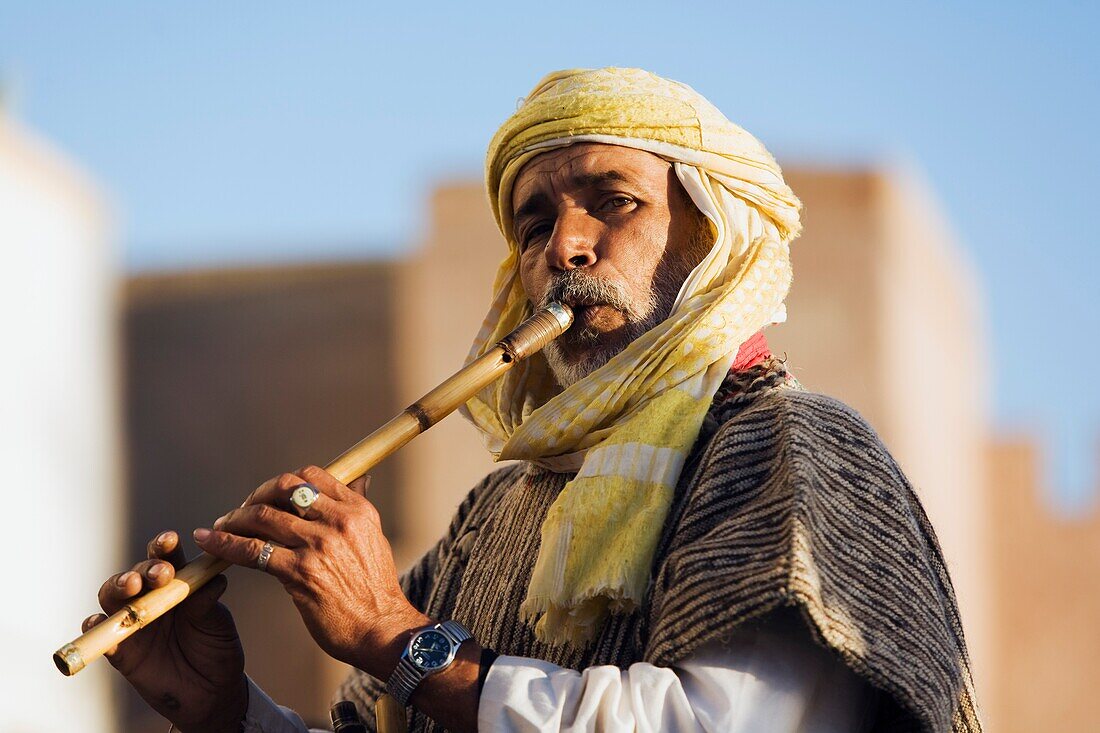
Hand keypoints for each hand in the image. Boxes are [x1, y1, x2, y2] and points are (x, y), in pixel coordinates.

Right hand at [86, 531, 246, 732]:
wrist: (211, 691)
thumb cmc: (216, 648)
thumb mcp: (217, 624)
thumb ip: (207, 603)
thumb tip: (211, 580)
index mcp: (177, 584)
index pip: (166, 558)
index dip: (164, 546)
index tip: (170, 541)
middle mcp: (150, 598)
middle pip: (136, 573)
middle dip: (144, 569)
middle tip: (159, 574)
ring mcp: (133, 622)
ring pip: (113, 597)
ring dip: (117, 586)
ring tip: (130, 586)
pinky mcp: (120, 650)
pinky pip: (101, 635)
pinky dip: (95, 626)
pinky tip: (97, 621)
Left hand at [194, 466, 428, 679]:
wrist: (382, 629)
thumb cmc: (376, 589)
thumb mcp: (374, 537)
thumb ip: (359, 508)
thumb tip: (361, 478)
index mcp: (357, 509)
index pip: (311, 476)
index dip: (281, 483)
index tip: (267, 497)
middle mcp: (339, 520)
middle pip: (283, 488)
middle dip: (254, 496)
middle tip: (241, 511)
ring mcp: (318, 545)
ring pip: (262, 516)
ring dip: (233, 519)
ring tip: (218, 527)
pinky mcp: (300, 572)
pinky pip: (252, 550)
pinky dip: (224, 544)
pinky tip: (209, 542)